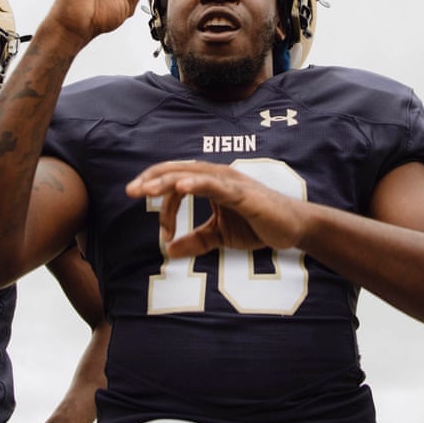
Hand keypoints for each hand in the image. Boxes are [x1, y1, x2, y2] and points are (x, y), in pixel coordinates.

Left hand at [127, 160, 307, 256]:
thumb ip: (196, 240)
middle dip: (151, 179)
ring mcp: (229, 181)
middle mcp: (217, 175)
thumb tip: (169, 251)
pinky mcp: (242, 193)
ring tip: (145, 189)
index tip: (161, 230)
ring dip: (166, 181)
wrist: (294, 228)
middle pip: (176, 171)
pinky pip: (215, 186)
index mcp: (210, 182)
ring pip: (191, 175)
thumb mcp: (220, 236)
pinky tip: (180, 188)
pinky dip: (196, 184)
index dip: (160, 199)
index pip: (175, 181)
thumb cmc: (258, 225)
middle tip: (129, 190)